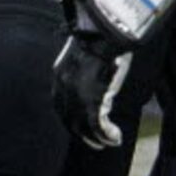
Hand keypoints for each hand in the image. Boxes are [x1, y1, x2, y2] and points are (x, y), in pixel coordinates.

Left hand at [53, 24, 132, 149]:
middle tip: (94, 143)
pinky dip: (107, 135)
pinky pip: (99, 126)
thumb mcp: (83, 51)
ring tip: (108, 143)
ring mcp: (78, 97)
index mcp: (59, 75)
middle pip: (70, 119)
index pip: (60, 105)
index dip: (70, 118)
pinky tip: (116, 138)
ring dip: (97, 139)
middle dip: (82, 134)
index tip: (80, 126)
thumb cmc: (99, 36)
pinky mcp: (93, 101)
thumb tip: (91, 68)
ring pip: (84, 127)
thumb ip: (82, 64)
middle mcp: (64, 89)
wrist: (104, 32)